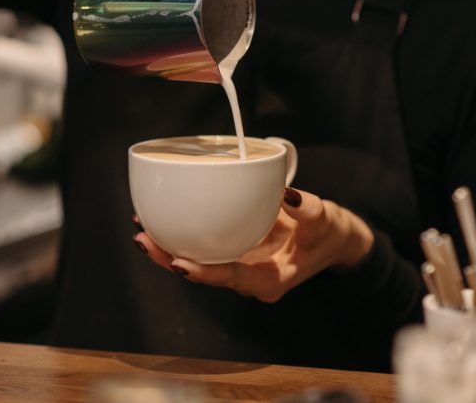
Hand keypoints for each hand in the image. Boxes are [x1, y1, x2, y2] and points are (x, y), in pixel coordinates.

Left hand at [133, 188, 374, 302]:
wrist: (333, 239)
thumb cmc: (329, 234)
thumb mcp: (326, 220)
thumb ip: (309, 210)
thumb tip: (288, 195)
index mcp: (270, 280)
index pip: (231, 278)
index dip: (204, 273)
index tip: (179, 264)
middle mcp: (248, 277)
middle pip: (204, 273)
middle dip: (171, 260)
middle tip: (144, 240)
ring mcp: (239, 266)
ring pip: (198, 261)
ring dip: (168, 248)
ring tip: (142, 230)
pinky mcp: (234, 250)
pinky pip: (204, 245)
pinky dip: (183, 234)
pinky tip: (161, 218)